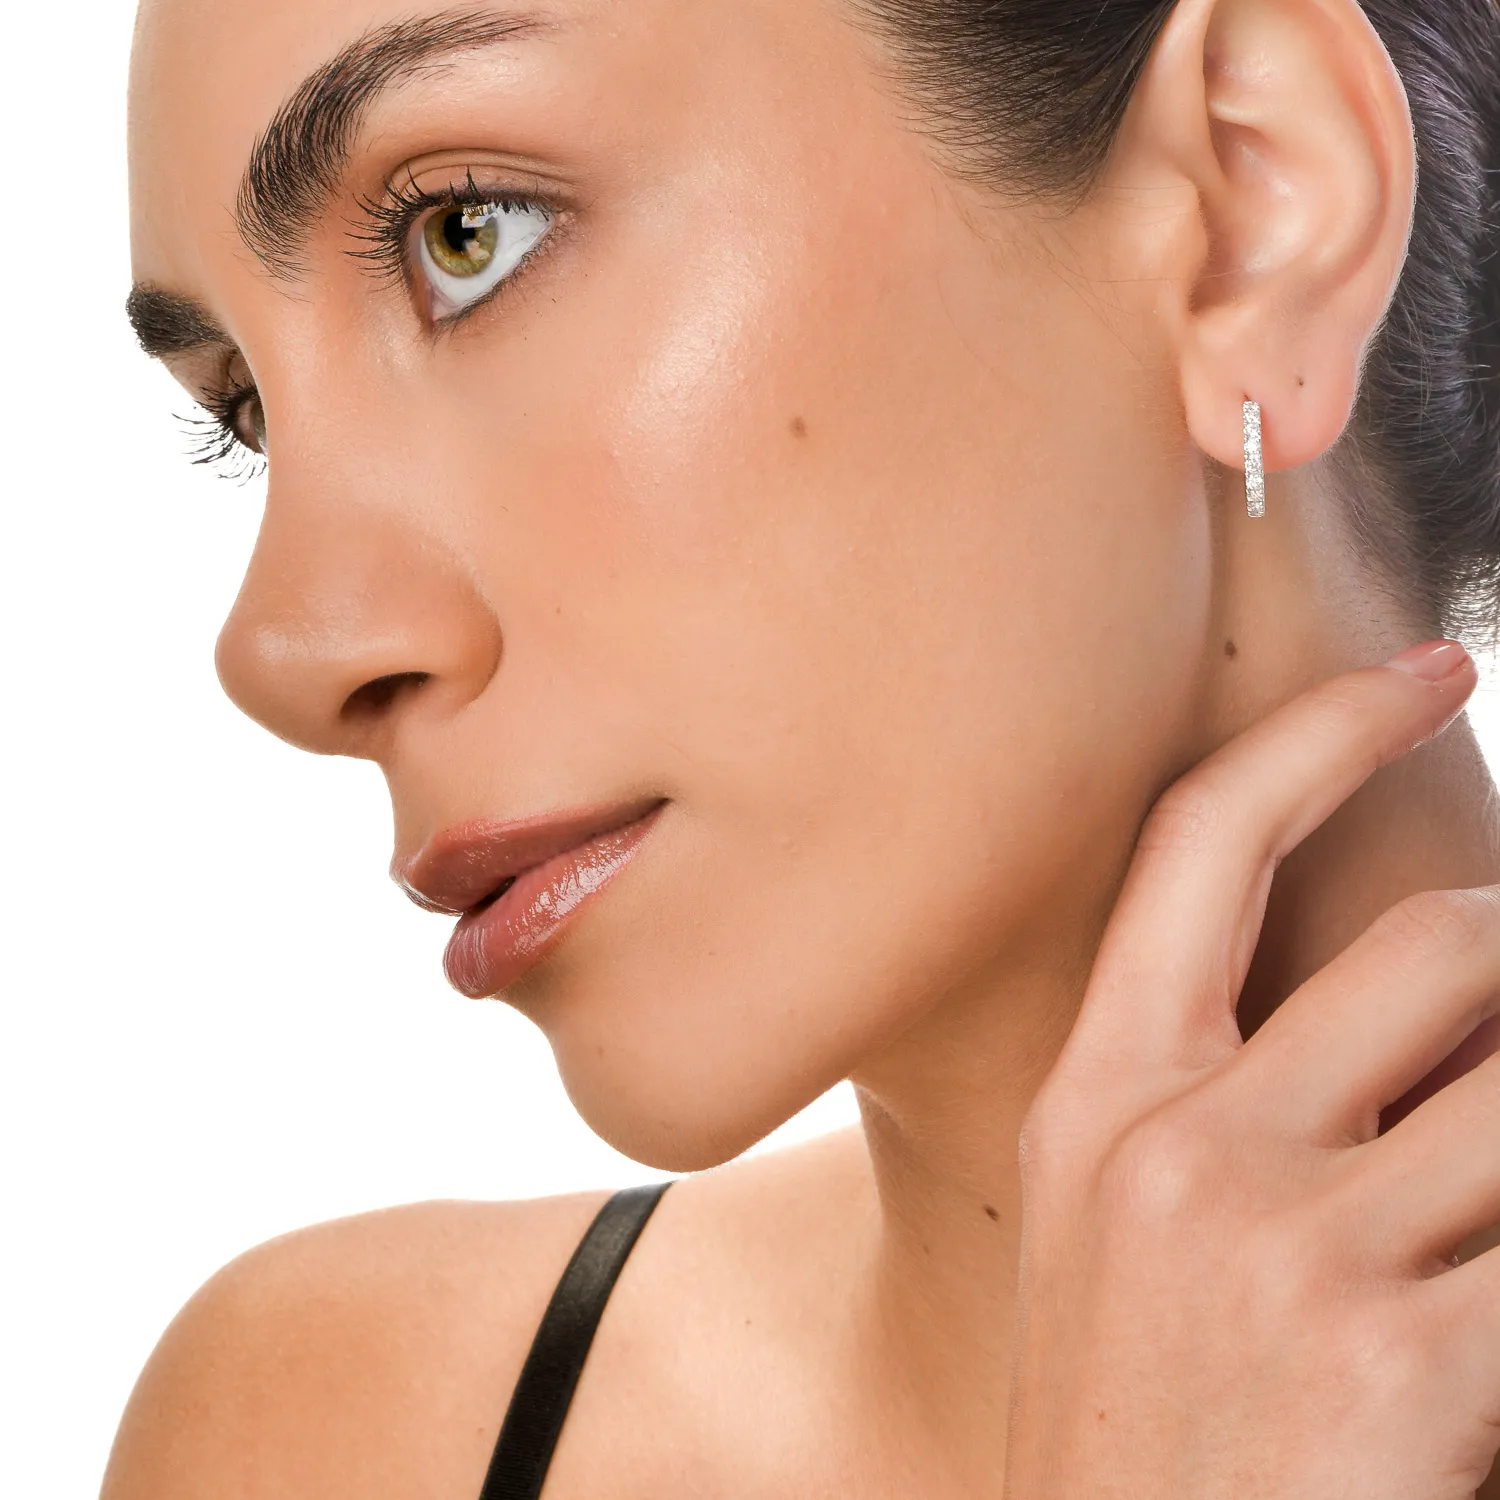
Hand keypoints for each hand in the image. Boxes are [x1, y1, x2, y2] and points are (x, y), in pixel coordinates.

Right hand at [1003, 641, 1499, 1499]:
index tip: (1427, 668)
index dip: (1319, 732)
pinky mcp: (1406, 1363)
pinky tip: (1491, 1298)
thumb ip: (1243, 1101)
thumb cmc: (1139, 1435)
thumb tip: (1440, 988)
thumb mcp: (1133, 1239)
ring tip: (1480, 1189)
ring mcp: (1290, 1251)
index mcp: (1100, 1100)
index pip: (1206, 845)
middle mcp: (1184, 1146)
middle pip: (1439, 938)